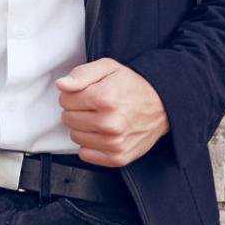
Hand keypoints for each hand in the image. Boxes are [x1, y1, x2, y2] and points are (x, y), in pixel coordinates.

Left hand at [55, 57, 169, 166]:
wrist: (163, 106)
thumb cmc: (132, 85)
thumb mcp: (108, 67)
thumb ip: (81, 74)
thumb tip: (61, 85)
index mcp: (105, 98)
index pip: (65, 100)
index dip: (73, 94)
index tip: (86, 92)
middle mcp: (109, 123)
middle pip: (68, 119)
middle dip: (76, 110)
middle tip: (94, 105)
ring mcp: (115, 143)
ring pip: (75, 137)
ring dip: (82, 127)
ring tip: (99, 117)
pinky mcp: (119, 157)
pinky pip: (86, 154)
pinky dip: (90, 144)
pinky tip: (102, 133)